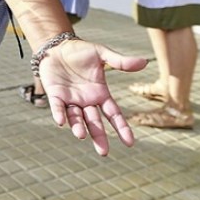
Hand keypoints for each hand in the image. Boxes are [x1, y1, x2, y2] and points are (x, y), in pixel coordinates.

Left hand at [38, 39, 147, 155]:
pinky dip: (59, 114)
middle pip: (94, 122)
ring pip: (76, 118)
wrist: (57, 46)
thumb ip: (120, 61)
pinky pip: (57, 107)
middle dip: (99, 137)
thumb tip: (144, 61)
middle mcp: (86, 101)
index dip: (121, 127)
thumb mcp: (102, 54)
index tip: (130, 142)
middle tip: (103, 152)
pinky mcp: (55, 94)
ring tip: (81, 136)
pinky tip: (61, 122)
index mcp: (100, 94)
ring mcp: (70, 99)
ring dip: (78, 127)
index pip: (114, 114)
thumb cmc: (81, 51)